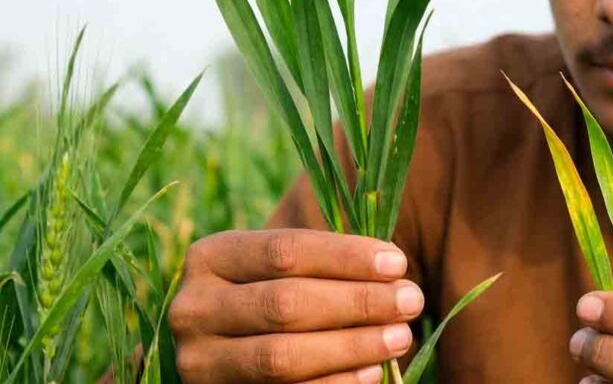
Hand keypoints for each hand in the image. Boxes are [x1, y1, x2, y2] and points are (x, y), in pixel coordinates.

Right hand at [170, 229, 423, 382]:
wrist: (227, 348)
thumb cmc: (273, 294)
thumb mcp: (283, 269)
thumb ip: (327, 265)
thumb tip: (395, 275)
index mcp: (211, 257)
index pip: (286, 251)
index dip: (346, 257)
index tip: (397, 264)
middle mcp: (192, 308)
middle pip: (286, 303)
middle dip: (357, 302)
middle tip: (410, 300)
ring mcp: (199, 361)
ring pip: (281, 355)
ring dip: (351, 346)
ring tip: (400, 336)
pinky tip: (373, 372)